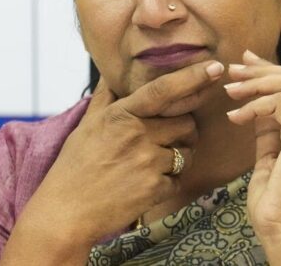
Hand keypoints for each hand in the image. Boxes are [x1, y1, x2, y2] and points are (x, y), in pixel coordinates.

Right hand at [1, 59, 224, 264]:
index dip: (191, 77)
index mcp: (122, 115)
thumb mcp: (87, 125)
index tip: (214, 67)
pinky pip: (178, 179)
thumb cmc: (75, 166)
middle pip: (186, 123)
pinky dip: (169, 182)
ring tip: (152, 163)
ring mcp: (147, 162)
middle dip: (184, 130)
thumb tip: (110, 73)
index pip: (163, 90)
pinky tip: (147, 184)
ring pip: (186, 152)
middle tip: (166, 138)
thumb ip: (105, 97)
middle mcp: (137, 135)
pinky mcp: (155, 189)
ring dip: (179, 156)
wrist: (66, 212)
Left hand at [226, 50, 280, 264]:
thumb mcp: (268, 154)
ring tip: (229, 91)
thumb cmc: (275, 200)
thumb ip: (266, 127)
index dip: (270, 68)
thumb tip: (255, 100)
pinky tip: (235, 118)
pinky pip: (279, 104)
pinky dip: (254, 105)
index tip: (244, 62)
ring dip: (255, 83)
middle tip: (232, 71)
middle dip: (261, 69)